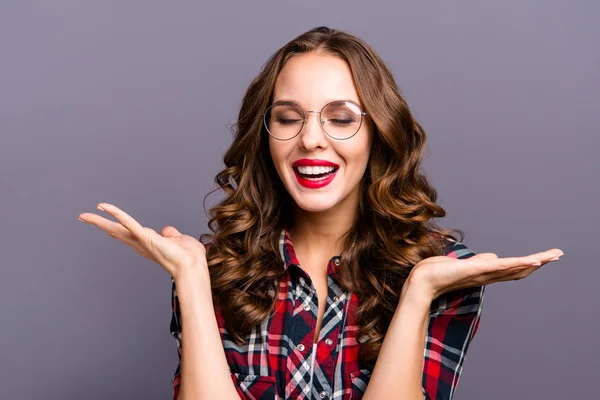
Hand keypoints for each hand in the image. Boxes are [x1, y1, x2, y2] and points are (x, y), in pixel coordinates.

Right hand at [78, 202, 207, 280]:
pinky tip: (104, 208)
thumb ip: (171, 235)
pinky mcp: (145, 236)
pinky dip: (117, 214)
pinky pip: (128, 223)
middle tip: (83, 217)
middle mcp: (140, 243)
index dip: (116, 226)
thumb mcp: (179, 241)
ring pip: (116, 227)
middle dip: (100, 224)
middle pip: (116, 231)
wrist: (192, 266)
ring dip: (100, 220)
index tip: (104, 222)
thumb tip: (166, 230)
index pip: (127, 233)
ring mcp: (141, 240)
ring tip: (84, 215)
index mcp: (148, 244)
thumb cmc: (189, 256)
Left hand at [408, 247, 564, 299]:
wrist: (422, 283)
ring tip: (552, 256)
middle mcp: (486, 276)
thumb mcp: (462, 263)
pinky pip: (501, 266)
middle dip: (538, 263)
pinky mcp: (476, 269)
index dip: (527, 265)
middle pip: (518, 269)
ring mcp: (483, 274)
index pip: (510, 270)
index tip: (543, 259)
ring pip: (514, 267)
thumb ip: (479, 261)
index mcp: (483, 274)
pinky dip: (518, 263)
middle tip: (558, 255)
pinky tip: (532, 261)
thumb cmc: (437, 273)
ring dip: (534, 262)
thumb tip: (493, 256)